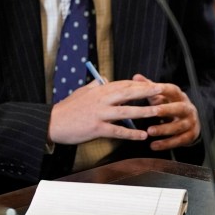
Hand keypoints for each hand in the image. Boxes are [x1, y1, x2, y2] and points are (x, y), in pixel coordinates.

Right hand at [48, 78, 164, 144]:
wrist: (52, 122)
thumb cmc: (67, 108)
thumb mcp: (81, 92)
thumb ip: (94, 85)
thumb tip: (103, 78)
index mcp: (98, 90)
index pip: (122, 84)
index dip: (139, 84)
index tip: (152, 84)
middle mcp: (100, 100)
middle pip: (127, 93)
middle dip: (146, 91)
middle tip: (162, 89)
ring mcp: (99, 114)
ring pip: (126, 112)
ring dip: (143, 111)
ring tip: (158, 111)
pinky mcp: (96, 128)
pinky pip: (117, 131)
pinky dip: (131, 133)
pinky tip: (142, 135)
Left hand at [132, 74, 200, 150]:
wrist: (189, 121)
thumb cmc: (169, 105)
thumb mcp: (160, 96)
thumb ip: (148, 87)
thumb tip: (136, 76)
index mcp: (179, 97)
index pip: (173, 90)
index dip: (164, 89)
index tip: (152, 89)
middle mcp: (187, 109)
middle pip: (179, 108)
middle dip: (166, 110)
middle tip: (152, 111)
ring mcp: (190, 123)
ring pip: (179, 126)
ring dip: (164, 129)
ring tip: (149, 131)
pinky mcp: (190, 136)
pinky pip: (179, 141)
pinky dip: (166, 144)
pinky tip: (154, 146)